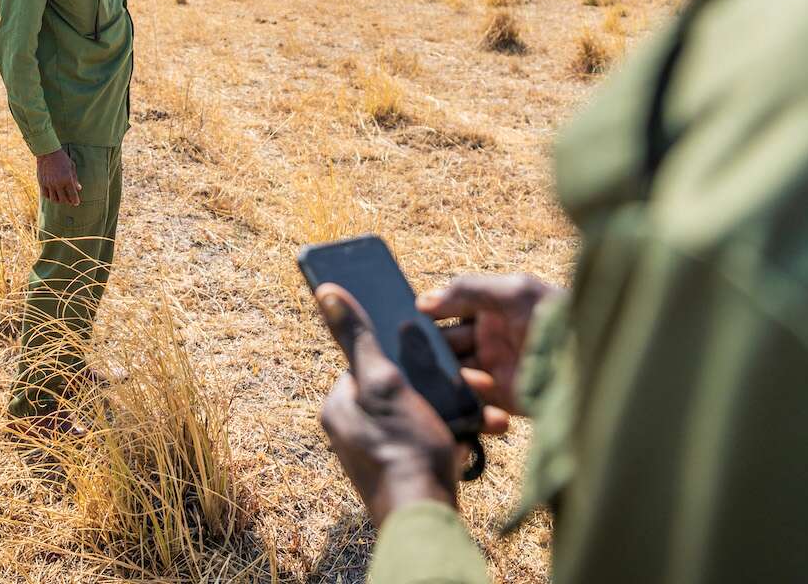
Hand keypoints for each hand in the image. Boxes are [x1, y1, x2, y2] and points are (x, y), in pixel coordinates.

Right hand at [37, 148, 80, 205]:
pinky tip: (53, 195)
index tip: (76, 203)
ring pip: (54, 199)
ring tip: (61, 198)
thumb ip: (75, 179)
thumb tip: (79, 188)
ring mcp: (49, 184)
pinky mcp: (42, 183)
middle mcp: (58, 183)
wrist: (48, 152)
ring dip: (58, 201)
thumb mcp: (71, 167)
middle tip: (69, 201)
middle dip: (68, 202)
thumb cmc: (62, 158)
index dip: (75, 201)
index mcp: (67, 179)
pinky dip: (50, 197)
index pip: (73, 195)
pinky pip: (45, 195)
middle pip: (63, 200)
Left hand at [316, 283, 468, 526]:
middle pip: (399, 388)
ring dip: (453, 411)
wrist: (425, 517)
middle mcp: (352, 430)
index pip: (369, 361)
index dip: (404, 354)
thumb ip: (358, 338)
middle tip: (471, 383)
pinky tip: (472, 439)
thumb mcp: (382, 382)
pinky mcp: (403, 472)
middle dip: (437, 385)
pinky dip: (453, 438)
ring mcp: (377, 453)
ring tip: (482, 412)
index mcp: (340, 405)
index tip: (436, 352)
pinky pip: (430, 442)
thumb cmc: (404, 448)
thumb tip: (324, 290)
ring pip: (421, 415)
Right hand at [418, 274, 560, 418]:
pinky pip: (471, 400)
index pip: (444, 313)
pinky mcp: (500, 400)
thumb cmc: (557, 317)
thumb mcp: (514, 291)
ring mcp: (491, 371)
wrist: (591, 361)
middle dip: (432, 350)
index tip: (406, 323)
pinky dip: (469, 396)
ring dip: (451, 375)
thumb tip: (422, 303)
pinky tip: (483, 386)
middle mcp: (485, 340)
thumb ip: (467, 290)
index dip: (425, 319)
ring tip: (470, 371)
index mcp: (487, 310)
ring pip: (452, 373)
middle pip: (442, 346)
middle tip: (424, 354)